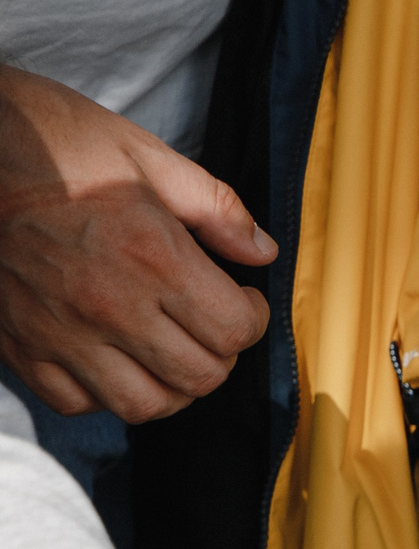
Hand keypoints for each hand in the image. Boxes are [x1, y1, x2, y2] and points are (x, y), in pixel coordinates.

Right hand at [0, 65, 274, 420]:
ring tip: (168, 353)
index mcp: (151, 256)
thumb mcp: (146, 156)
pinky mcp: (19, 346)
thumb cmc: (55, 143)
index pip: (234, 331)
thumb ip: (216, 208)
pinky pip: (76, 403)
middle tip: (210, 327)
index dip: (252, 318)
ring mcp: (59, 332)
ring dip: (169, 387)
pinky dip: (103, 394)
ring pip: (143, 405)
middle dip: (220, 356)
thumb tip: (263, 251)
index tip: (242, 300)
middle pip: (200, 377)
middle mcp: (109, 305)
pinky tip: (111, 359)